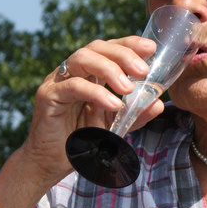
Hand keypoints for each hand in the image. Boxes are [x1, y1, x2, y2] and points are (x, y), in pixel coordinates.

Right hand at [21, 35, 158, 189]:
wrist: (52, 163)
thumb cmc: (81, 141)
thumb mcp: (114, 125)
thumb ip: (135, 114)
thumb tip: (159, 104)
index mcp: (88, 73)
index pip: (109, 48)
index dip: (129, 44)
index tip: (150, 48)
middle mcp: (72, 72)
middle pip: (96, 48)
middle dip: (122, 54)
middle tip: (142, 70)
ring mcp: (58, 81)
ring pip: (82, 58)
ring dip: (109, 69)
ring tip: (128, 88)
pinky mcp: (48, 96)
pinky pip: (73, 86)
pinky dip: (96, 93)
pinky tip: (113, 104)